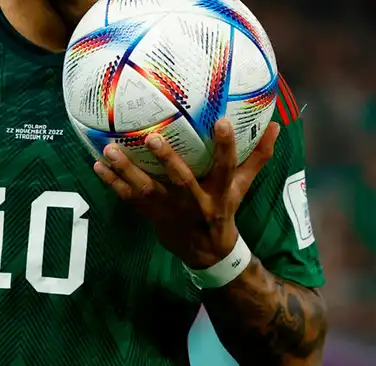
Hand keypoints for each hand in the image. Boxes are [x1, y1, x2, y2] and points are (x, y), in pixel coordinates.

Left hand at [94, 119, 280, 268]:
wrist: (207, 253)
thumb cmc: (224, 209)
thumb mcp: (243, 186)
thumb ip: (258, 155)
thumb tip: (277, 124)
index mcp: (220, 191)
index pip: (227, 166)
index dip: (226, 146)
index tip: (221, 121)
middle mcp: (195, 201)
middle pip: (182, 180)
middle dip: (167, 160)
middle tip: (152, 137)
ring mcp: (171, 210)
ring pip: (147, 189)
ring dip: (127, 170)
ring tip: (110, 150)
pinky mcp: (152, 215)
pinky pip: (129, 198)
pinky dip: (112, 182)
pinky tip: (97, 165)